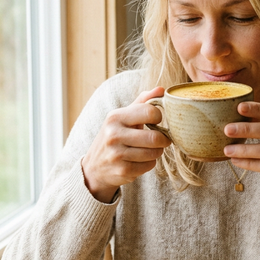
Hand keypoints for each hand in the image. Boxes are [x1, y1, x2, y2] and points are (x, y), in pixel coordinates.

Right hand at [81, 87, 171, 202]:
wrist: (94, 167)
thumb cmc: (115, 136)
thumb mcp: (123, 116)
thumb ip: (143, 102)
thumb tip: (162, 89)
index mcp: (116, 117)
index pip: (150, 112)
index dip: (159, 117)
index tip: (157, 121)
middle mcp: (114, 135)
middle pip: (155, 137)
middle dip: (164, 139)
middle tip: (162, 139)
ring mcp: (117, 154)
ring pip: (154, 153)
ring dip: (157, 152)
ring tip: (150, 149)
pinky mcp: (122, 171)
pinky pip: (149, 166)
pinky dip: (149, 163)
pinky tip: (141, 160)